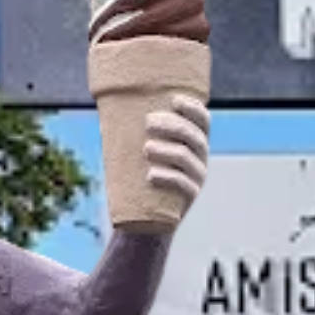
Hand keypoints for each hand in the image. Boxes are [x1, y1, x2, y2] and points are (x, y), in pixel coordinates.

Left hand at [144, 94, 209, 213]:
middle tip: (148, 123)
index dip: (193, 108)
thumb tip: (111, 108)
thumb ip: (136, 131)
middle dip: (173, 126)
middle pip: (194, 136)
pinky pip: (183, 185)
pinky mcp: (190, 196)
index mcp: (194, 141)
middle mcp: (201, 157)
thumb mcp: (143, 150)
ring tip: (146, 148)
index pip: (203, 120)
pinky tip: (151, 175)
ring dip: (167, 150)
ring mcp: (197, 177)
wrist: (146, 215)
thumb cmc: (141, 173)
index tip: (174, 100)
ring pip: (187, 158)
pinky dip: (167, 177)